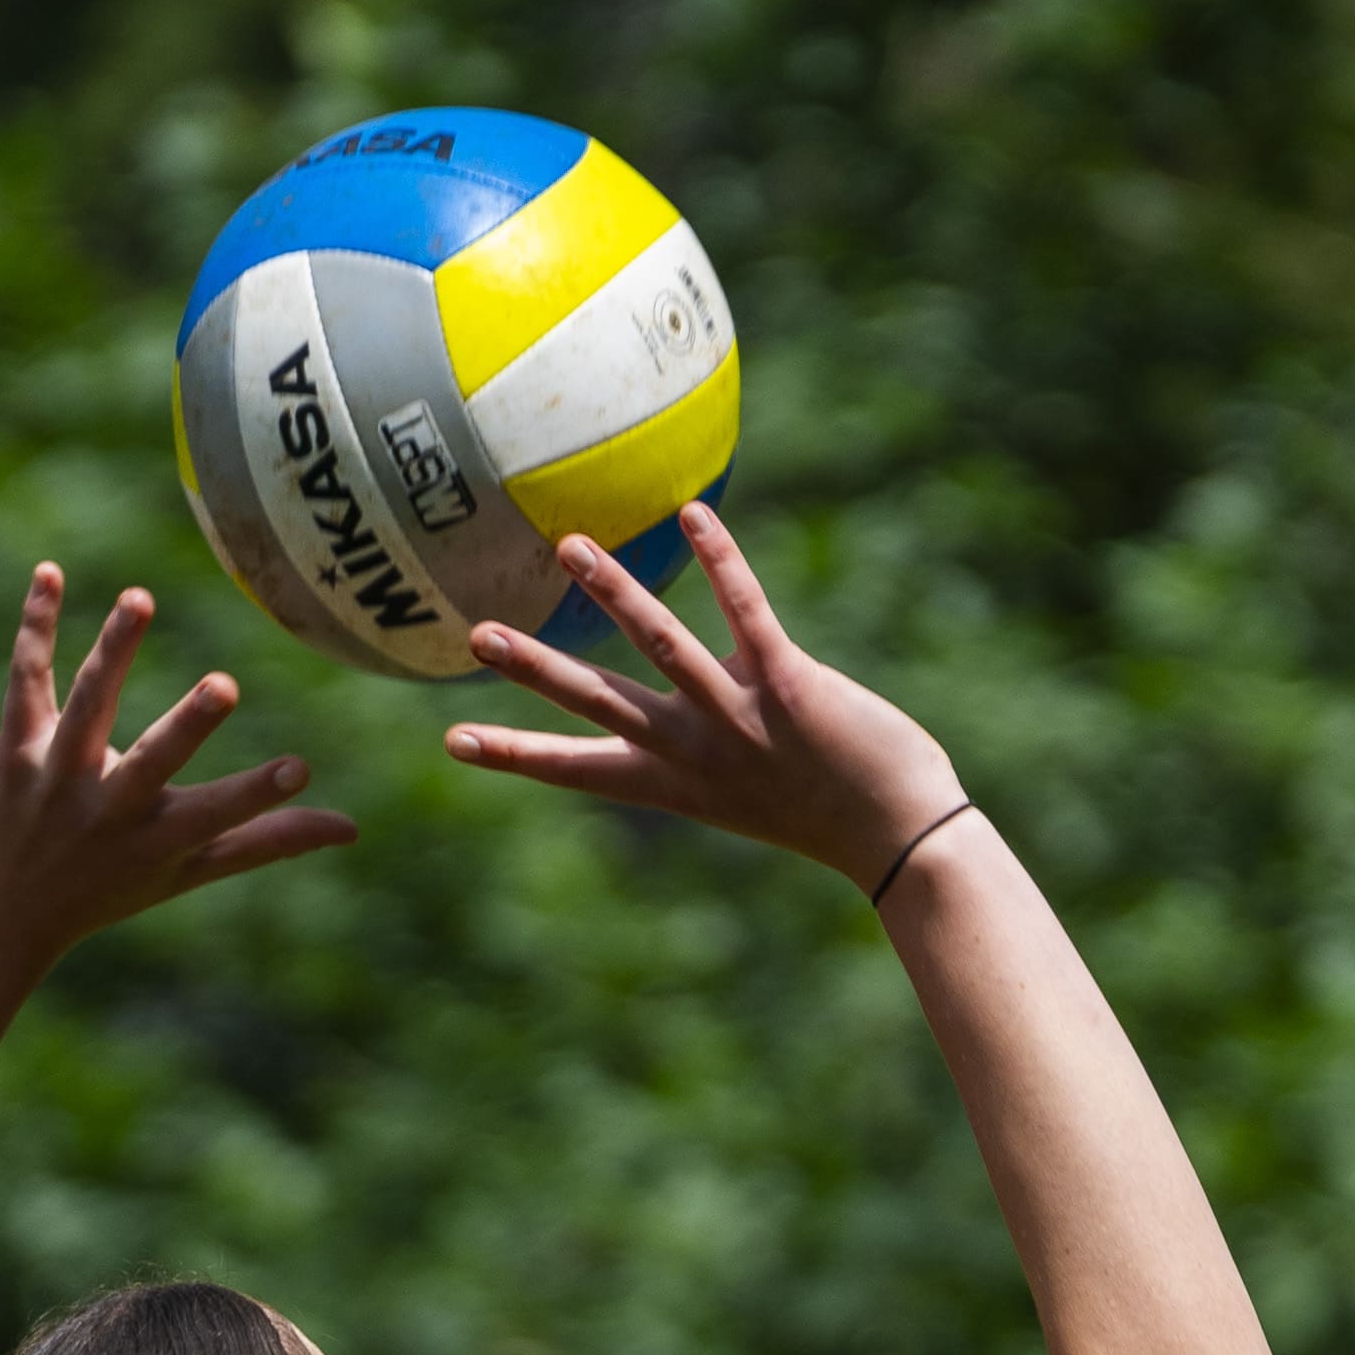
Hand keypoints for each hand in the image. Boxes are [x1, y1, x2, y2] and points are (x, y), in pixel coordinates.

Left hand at [0, 565, 353, 1039]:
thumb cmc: (108, 887)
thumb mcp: (188, 871)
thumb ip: (266, 841)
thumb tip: (351, 827)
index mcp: (157, 841)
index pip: (216, 815)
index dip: (259, 796)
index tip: (299, 770)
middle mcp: (106, 809)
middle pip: (150, 761)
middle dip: (187, 726)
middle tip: (223, 688)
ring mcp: (57, 776)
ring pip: (87, 705)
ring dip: (114, 650)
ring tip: (141, 598)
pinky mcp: (14, 748)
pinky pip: (27, 679)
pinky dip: (36, 626)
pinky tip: (50, 573)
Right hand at [442, 506, 967, 890]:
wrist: (900, 838)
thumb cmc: (831, 810)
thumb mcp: (749, 784)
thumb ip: (711, 730)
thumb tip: (688, 672)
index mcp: (677, 783)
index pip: (578, 769)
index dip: (515, 754)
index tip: (453, 741)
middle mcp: (696, 752)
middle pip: (600, 702)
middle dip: (535, 669)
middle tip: (476, 636)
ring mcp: (740, 719)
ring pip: (663, 647)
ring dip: (614, 593)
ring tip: (568, 546)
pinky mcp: (791, 687)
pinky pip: (747, 612)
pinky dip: (720, 560)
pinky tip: (691, 516)